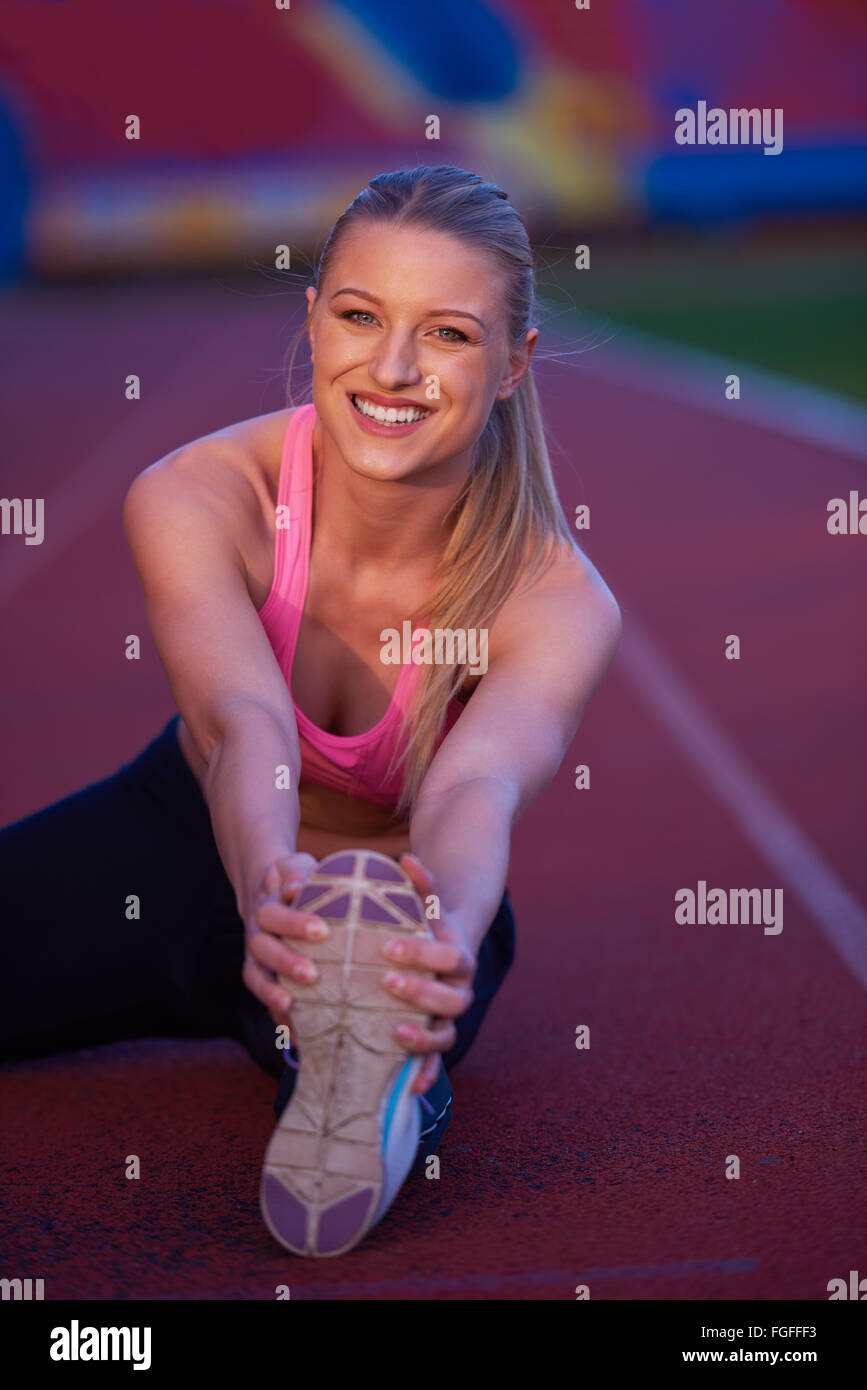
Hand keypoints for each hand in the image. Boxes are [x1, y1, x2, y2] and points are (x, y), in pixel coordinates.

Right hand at [242, 852, 325, 1025]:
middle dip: (286, 963)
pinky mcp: (263, 978)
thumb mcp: (297, 865)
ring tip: (293, 1009)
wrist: (268, 889)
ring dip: (273, 995)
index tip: (323, 930)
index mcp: (266, 907)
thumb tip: (296, 888)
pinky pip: (264, 1001)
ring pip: (256, 978)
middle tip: (313, 974)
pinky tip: (297, 1039)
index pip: (273, 915)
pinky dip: (278, 1021)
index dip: (295, 923)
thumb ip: (298, 873)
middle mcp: (256, 934)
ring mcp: (256, 958)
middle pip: (262, 950)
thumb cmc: (296, 878)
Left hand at [381, 853, 475, 1093]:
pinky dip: (425, 1076)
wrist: (433, 954)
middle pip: (454, 1000)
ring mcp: (447, 1019)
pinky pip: (435, 1064)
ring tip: (394, 1032)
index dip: (424, 955)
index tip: (389, 947)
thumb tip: (406, 858)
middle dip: (422, 994)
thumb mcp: (420, 906)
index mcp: (459, 956)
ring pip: (448, 1035)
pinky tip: (407, 1088)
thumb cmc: (420, 927)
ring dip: (424, 1038)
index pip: (452, 958)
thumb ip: (419, 885)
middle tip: (386, 982)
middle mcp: (459, 990)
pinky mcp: (433, 1040)